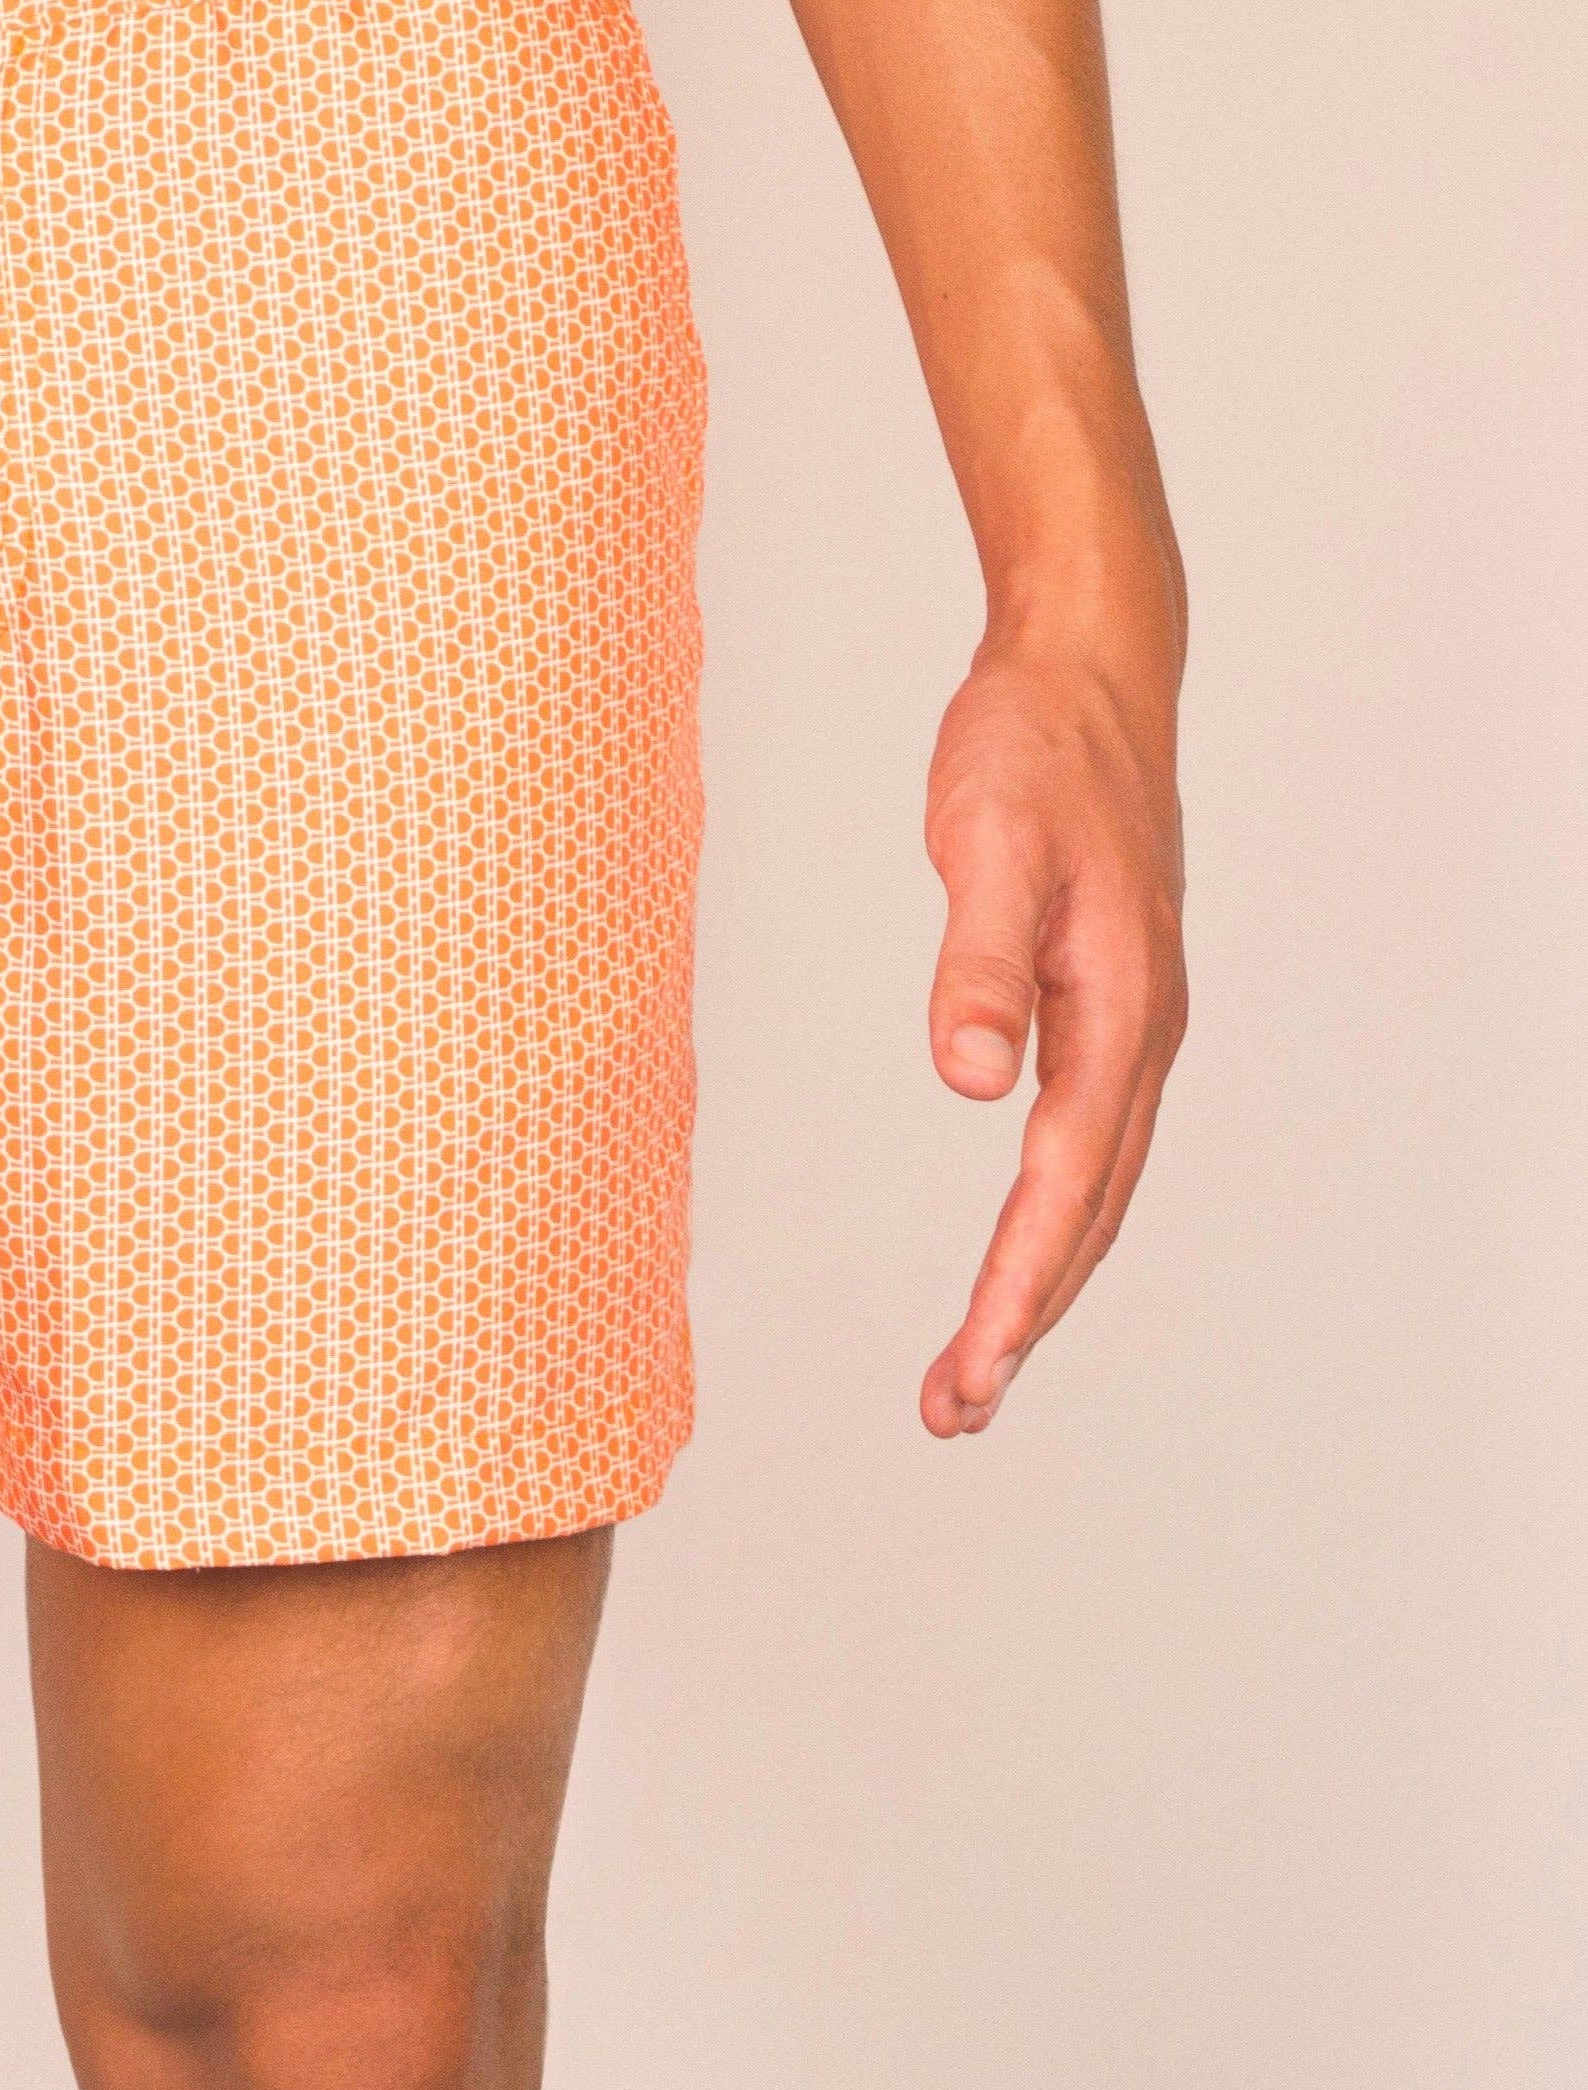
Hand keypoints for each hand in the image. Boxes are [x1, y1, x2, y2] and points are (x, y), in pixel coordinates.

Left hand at [916, 621, 1186, 1435]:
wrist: (1085, 676)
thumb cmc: (1032, 751)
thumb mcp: (990, 841)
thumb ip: (980, 960)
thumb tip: (970, 1080)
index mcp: (1117, 1011)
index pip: (1062, 1183)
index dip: (1016, 1286)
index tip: (970, 1370)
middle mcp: (1137, 1033)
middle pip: (1086, 1213)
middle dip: (1024, 1320)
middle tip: (952, 1413)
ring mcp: (1127, 1023)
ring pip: (1090, 1187)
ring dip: (1037, 1280)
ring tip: (972, 1367)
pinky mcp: (1102, 1005)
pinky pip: (1082, 1141)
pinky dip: (1049, 1213)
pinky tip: (1019, 1246)